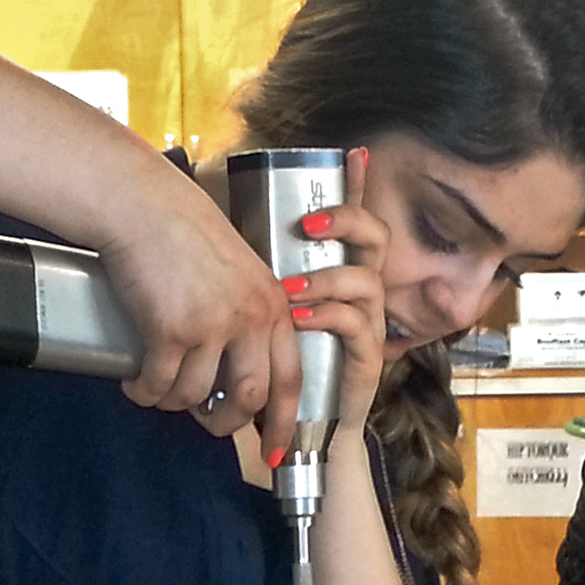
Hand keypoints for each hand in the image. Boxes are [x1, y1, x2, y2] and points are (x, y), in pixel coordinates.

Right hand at [89, 151, 301, 440]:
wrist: (142, 204)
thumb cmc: (185, 231)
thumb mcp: (239, 270)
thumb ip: (248, 313)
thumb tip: (238, 366)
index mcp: (274, 305)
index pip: (291, 379)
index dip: (282, 422)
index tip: (273, 451)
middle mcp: (249, 319)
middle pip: (249, 398)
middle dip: (225, 421)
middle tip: (205, 419)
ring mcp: (210, 325)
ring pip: (197, 394)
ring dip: (175, 403)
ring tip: (159, 392)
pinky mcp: (169, 329)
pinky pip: (159, 383)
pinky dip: (145, 392)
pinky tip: (135, 384)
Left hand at [263, 146, 386, 462]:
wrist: (307, 431)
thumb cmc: (280, 367)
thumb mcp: (263, 311)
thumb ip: (253, 274)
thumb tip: (210, 229)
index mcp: (338, 272)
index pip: (353, 220)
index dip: (355, 186)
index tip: (350, 154)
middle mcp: (360, 291)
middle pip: (374, 237)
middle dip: (347, 221)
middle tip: (307, 223)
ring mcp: (368, 322)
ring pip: (366, 280)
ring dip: (326, 278)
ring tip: (290, 286)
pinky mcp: (368, 356)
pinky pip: (357, 324)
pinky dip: (326, 316)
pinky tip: (298, 317)